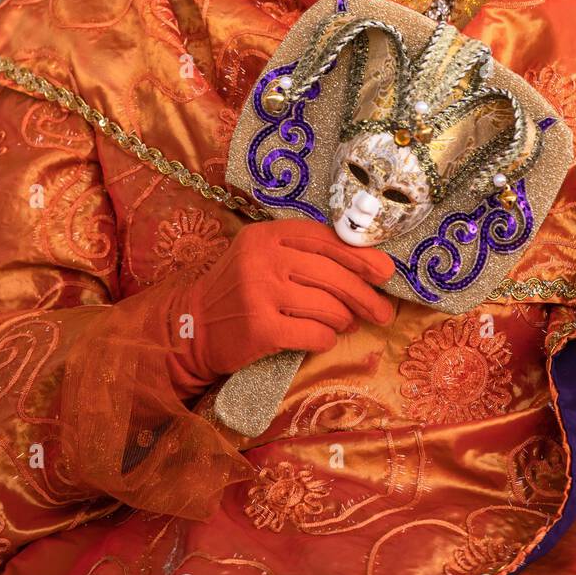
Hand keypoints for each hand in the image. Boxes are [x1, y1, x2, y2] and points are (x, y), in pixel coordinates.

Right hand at [172, 218, 394, 385]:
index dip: (359, 254)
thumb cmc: (238, 290)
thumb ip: (302, 254)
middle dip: (364, 294)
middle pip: (332, 274)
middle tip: (382, 311)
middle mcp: (263, 259)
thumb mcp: (262, 257)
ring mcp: (260, 294)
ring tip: (347, 323)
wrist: (191, 326)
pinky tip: (324, 339)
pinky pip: (314, 335)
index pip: (324, 239)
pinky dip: (326, 339)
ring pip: (327, 306)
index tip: (384, 271)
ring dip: (345, 319)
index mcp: (266, 235)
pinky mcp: (260, 329)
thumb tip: (365, 267)